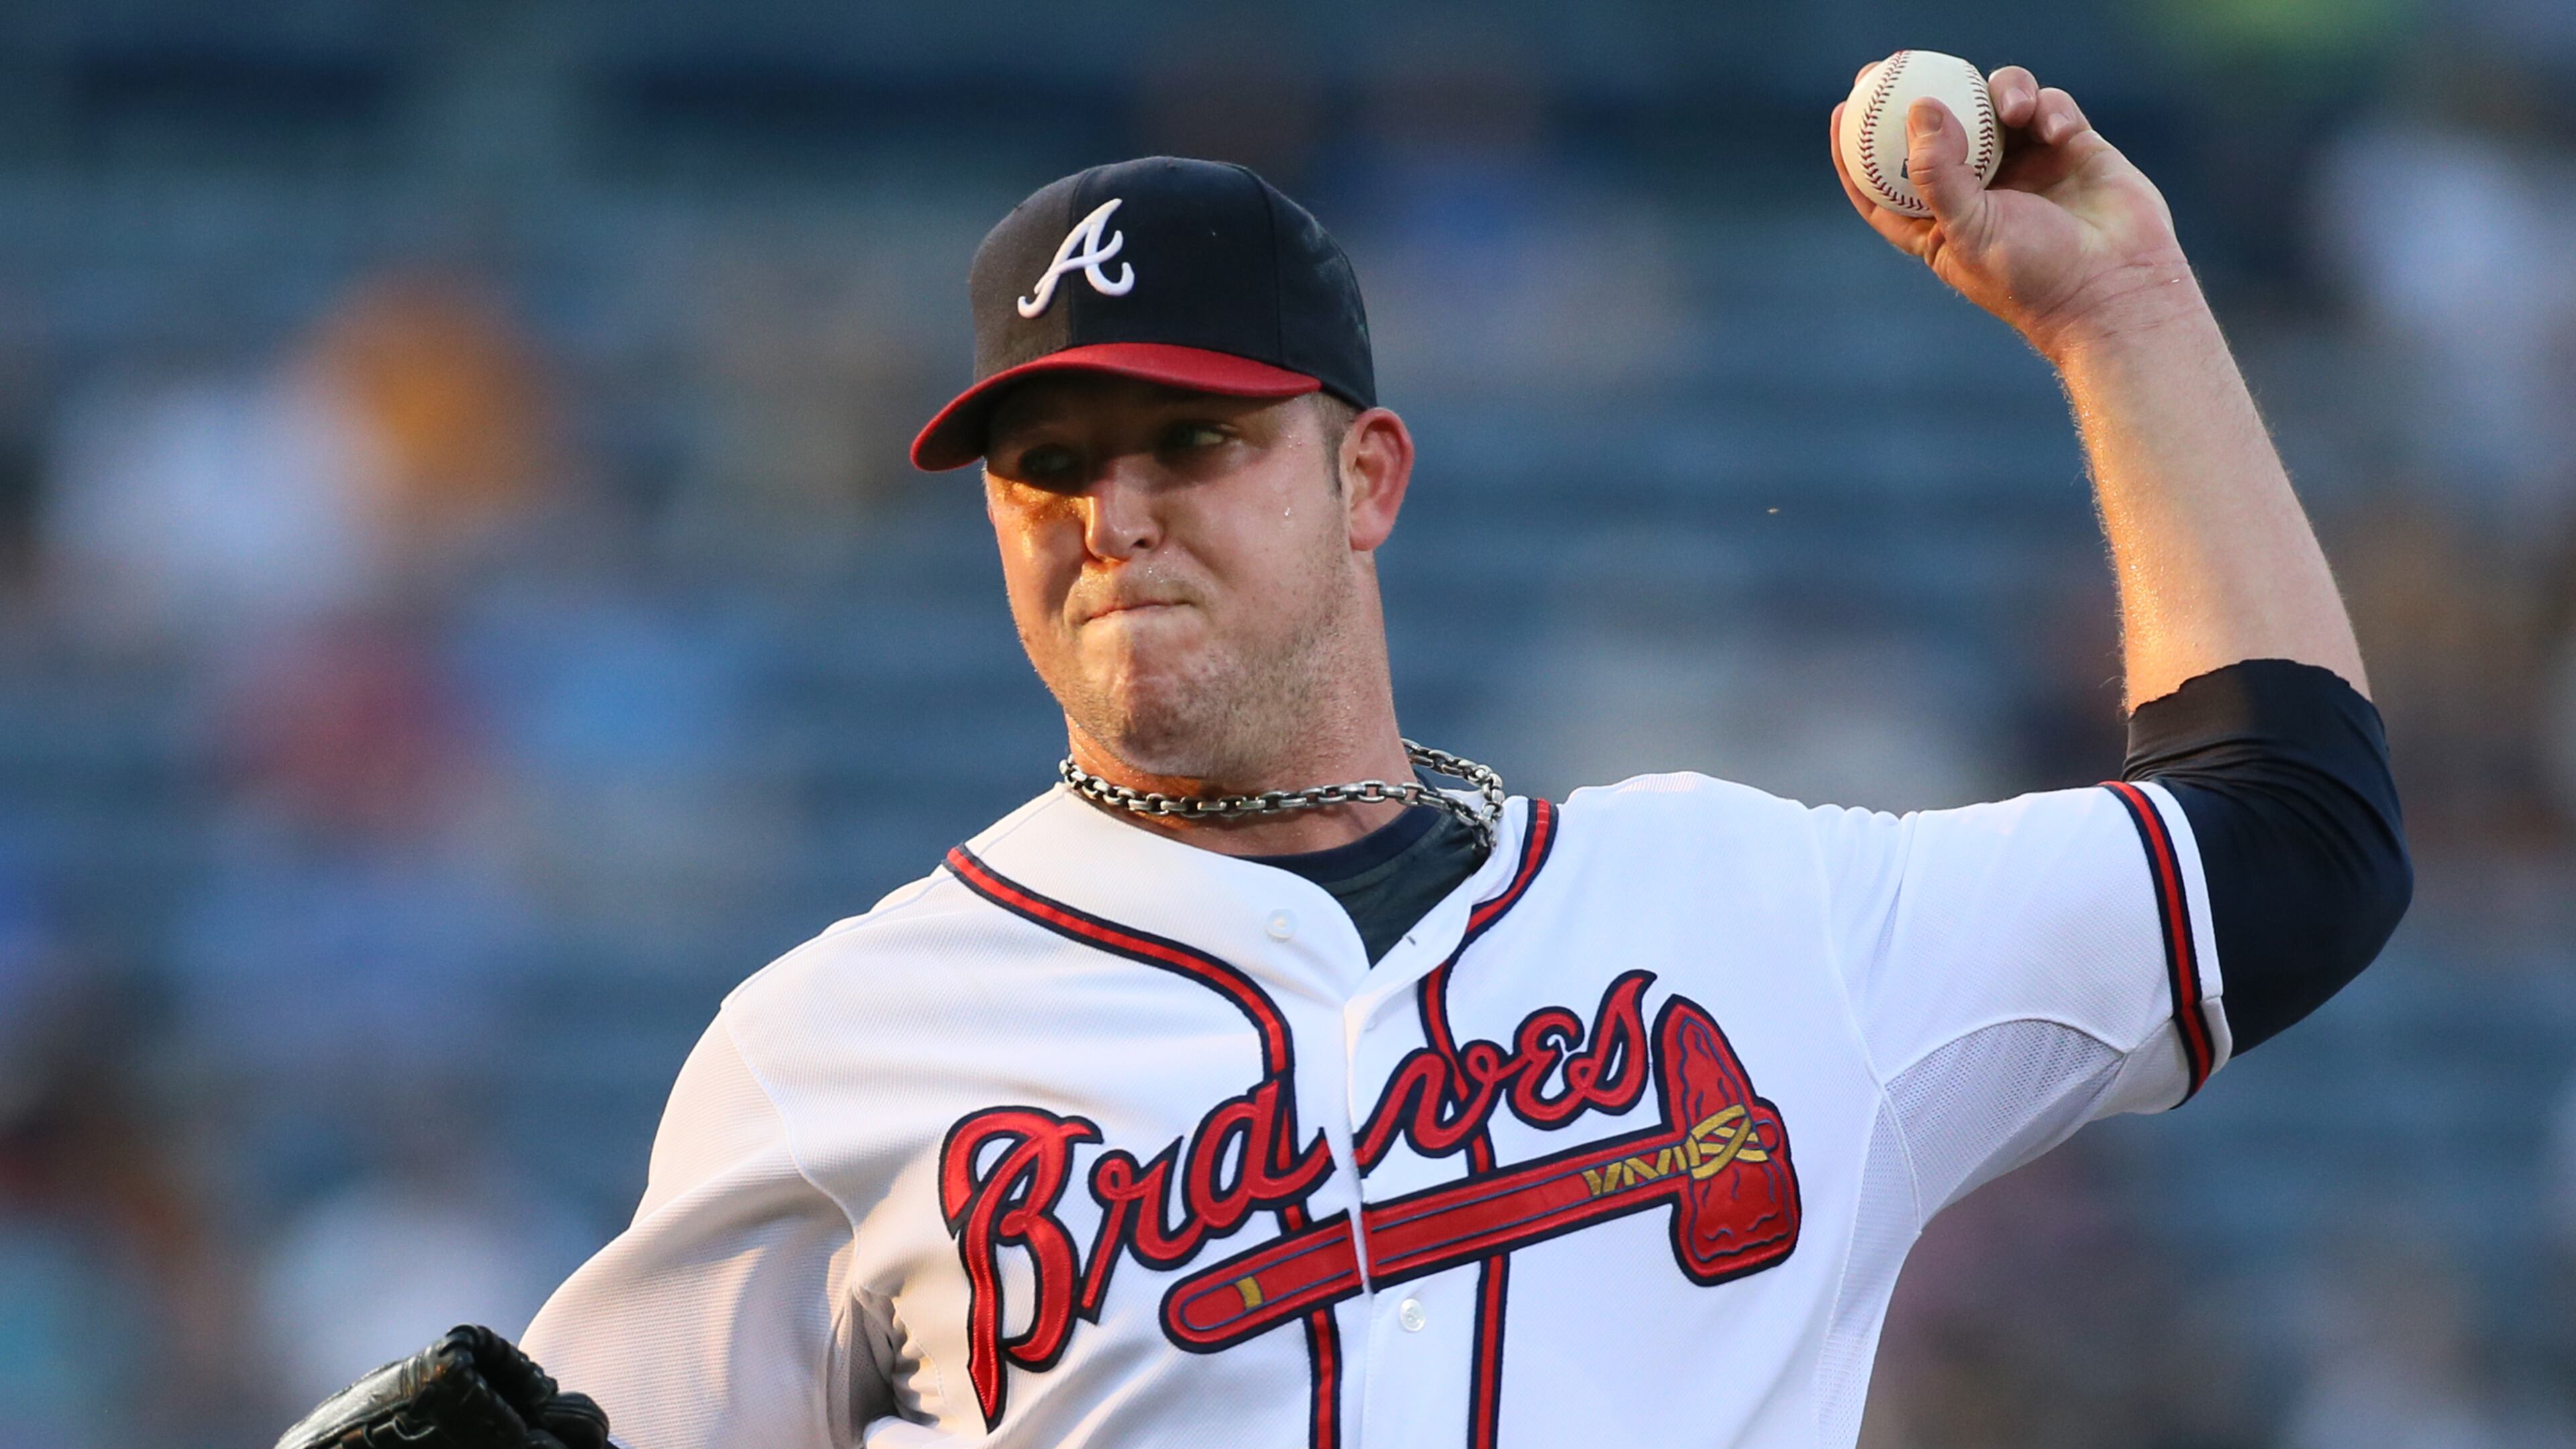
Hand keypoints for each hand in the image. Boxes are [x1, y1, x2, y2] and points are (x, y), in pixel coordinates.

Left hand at [1830, 66, 2197, 361]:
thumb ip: (1938, 173)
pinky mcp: (2071, 149)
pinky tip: (2054, 127)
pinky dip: (2048, 107)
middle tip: (1896, 64)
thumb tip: (1919, 110)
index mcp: (1942, 224)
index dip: (1858, 151)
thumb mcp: (1970, 230)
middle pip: (1938, 133)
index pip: (1885, 185)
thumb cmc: (2034, 277)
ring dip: (2000, 93)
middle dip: (1917, 97)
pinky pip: (2049, 107)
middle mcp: (1981, 191)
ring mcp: (2027, 167)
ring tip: (2011, 107)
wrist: (2116, 289)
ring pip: (1996, 107)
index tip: (1842, 111)